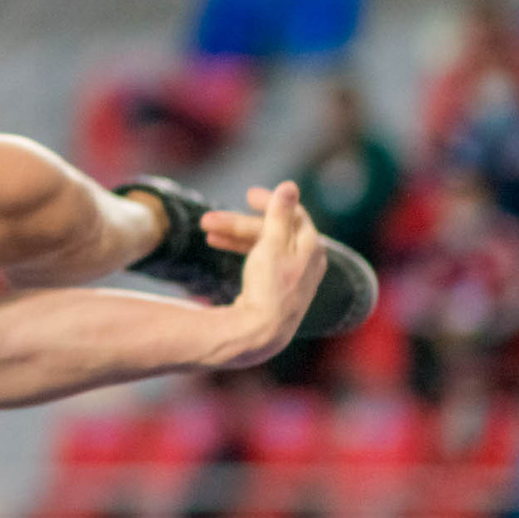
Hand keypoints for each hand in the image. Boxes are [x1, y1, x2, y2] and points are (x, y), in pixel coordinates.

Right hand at [211, 181, 326, 368]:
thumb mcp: (272, 244)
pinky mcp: (280, 289)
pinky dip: (243, 251)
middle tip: (208, 219)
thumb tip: (289, 185)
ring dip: (235, 236)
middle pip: (273, 230)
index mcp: (311, 245)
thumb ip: (279, 214)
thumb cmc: (269, 287)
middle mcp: (307, 260)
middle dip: (238, 223)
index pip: (293, 213)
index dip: (270, 201)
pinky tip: (223, 249)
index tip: (247, 195)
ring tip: (207, 234)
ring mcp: (294, 276)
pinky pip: (262, 260)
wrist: (262, 332)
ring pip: (264, 246)